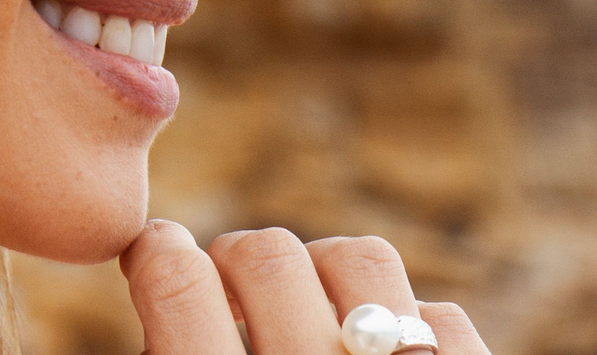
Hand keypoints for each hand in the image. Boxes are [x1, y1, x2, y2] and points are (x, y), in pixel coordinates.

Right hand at [119, 221, 491, 354]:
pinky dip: (408, 326)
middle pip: (267, 258)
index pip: (180, 288)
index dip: (156, 253)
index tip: (154, 250)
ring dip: (321, 273)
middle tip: (224, 280)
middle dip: (234, 258)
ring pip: (359, 259)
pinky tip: (382, 350)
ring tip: (306, 304)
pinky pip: (442, 316)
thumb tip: (161, 291)